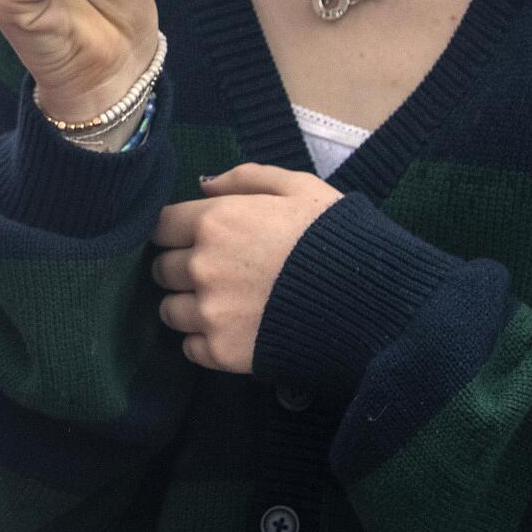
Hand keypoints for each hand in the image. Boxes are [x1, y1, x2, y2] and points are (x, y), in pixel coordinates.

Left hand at [149, 164, 342, 373]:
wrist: (372, 304)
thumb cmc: (337, 238)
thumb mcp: (299, 188)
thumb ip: (245, 179)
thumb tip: (204, 186)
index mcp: (215, 222)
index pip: (159, 226)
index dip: (176, 232)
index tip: (195, 239)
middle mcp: (202, 266)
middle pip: (162, 269)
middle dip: (182, 268)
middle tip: (217, 273)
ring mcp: (210, 312)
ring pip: (170, 310)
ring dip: (189, 306)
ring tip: (225, 305)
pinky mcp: (222, 352)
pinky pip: (189, 348)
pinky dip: (204, 342)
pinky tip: (234, 332)